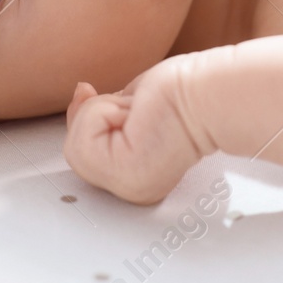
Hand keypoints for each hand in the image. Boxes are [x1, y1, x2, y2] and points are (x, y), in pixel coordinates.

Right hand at [63, 62, 206, 204]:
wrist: (207, 93)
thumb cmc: (185, 93)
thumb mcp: (127, 104)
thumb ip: (99, 115)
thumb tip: (79, 95)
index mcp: (137, 177)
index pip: (85, 155)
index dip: (88, 123)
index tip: (116, 105)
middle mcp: (133, 190)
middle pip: (75, 152)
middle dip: (96, 116)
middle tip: (133, 109)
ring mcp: (129, 187)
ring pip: (76, 146)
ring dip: (101, 112)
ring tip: (135, 112)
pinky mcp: (126, 174)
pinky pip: (83, 140)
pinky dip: (102, 112)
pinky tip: (133, 114)